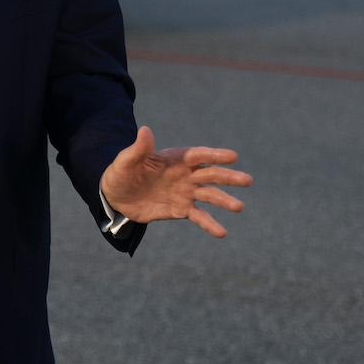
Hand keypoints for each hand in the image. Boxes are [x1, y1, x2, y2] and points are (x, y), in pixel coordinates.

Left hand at [101, 126, 251, 237]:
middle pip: (210, 174)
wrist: (116, 197)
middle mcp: (185, 175)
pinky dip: (210, 224)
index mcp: (175, 159)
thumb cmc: (121, 174)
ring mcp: (186, 192)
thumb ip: (138, 149)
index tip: (232, 156)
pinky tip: (222, 233)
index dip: (214, 155)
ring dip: (224, 200)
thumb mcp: (126, 161)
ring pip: (210, 195)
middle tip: (247, 180)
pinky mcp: (182, 209)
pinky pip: (199, 217)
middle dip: (228, 177)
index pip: (198, 155)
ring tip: (239, 207)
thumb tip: (145, 130)